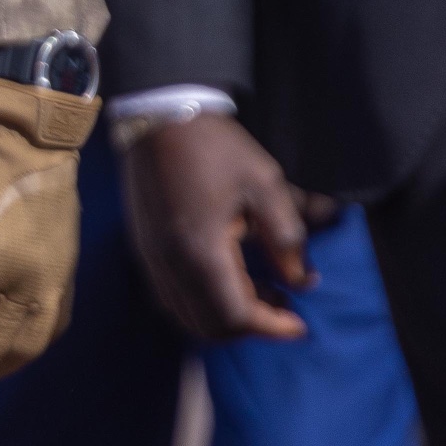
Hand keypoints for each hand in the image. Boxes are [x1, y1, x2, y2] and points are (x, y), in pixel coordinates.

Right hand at [119, 112, 314, 344]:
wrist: (158, 118)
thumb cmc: (216, 148)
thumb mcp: (265, 184)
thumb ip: (287, 237)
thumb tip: (301, 280)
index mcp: (202, 250)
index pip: (236, 315)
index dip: (272, 327)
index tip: (301, 323)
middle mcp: (170, 265)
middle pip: (209, 326)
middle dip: (251, 326)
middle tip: (284, 306)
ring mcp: (152, 259)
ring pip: (186, 315)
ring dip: (225, 317)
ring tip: (261, 292)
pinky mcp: (144, 250)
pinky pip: (172, 296)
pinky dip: (203, 303)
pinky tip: (228, 278)